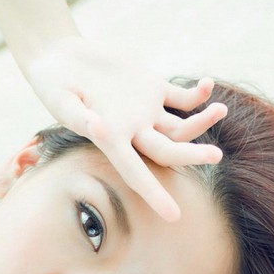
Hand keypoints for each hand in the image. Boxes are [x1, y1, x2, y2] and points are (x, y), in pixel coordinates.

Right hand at [22, 36, 226, 220]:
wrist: (61, 57)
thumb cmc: (53, 82)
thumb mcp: (59, 97)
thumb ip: (76, 113)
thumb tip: (96, 126)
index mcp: (111, 140)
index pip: (135, 173)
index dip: (153, 194)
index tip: (173, 217)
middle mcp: (132, 132)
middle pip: (168, 151)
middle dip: (191, 155)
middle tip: (216, 156)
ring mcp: (146, 111)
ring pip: (181, 127)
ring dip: (203, 121)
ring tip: (221, 108)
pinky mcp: (152, 89)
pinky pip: (182, 98)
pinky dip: (197, 94)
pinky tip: (208, 84)